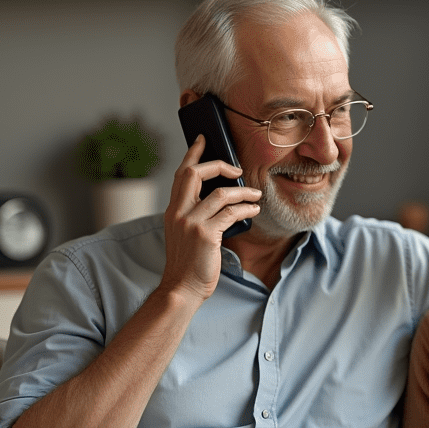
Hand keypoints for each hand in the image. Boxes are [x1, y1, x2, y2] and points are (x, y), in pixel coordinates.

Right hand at [159, 136, 260, 303]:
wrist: (182, 288)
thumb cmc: (190, 262)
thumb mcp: (186, 233)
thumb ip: (196, 214)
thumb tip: (222, 196)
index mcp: (173, 210)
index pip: (181, 174)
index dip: (192, 154)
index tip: (203, 139)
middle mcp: (178, 212)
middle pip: (195, 173)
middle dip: (219, 165)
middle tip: (238, 169)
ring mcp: (191, 223)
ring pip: (221, 194)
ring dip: (243, 191)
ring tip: (256, 195)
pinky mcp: (206, 235)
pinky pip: (231, 213)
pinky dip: (246, 208)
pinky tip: (254, 209)